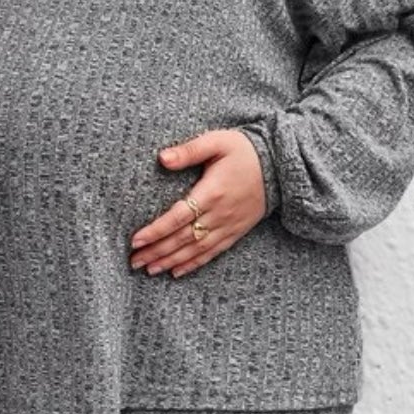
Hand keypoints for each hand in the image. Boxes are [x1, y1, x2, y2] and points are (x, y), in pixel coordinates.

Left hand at [129, 127, 268, 277]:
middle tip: (134, 261)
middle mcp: (219, 214)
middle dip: (157, 251)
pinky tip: (176, 271)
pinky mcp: (235, 232)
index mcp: (212, 192)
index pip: (178, 217)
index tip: (136, 240)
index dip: (156, 231)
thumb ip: (189, 150)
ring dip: (170, 261)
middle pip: (183, 238)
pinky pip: (212, 253)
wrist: (279, 166)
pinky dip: (193, 264)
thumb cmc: (244, 151)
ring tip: (149, 269)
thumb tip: (162, 158)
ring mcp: (228, 226)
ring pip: (195, 250)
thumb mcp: (217, 142)